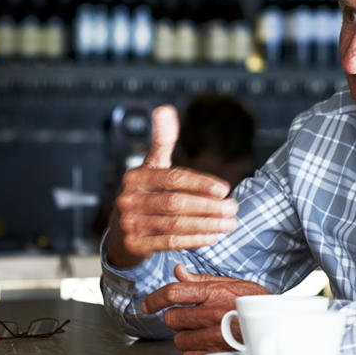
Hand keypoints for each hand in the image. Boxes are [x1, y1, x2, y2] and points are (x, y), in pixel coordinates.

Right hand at [107, 106, 239, 266]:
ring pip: (175, 224)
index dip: (200, 184)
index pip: (173, 178)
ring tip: (230, 224)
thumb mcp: (152, 166)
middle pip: (175, 203)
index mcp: (135, 176)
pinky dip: (194, 240)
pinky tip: (213, 238)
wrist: (121, 233)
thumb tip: (165, 109)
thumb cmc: (145, 194)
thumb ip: (161, 141)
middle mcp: (128, 199)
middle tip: (233, 208)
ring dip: (207, 225)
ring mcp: (129, 223)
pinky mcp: (134, 245)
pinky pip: (169, 242)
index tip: (225, 189)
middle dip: (208, 206)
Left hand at [142, 264, 268, 354]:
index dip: (154, 299)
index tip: (147, 305)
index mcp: (214, 292)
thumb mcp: (233, 283)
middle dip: (175, 320)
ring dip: (184, 338)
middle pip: (172, 319)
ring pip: (179, 341)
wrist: (281, 326)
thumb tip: (178, 270)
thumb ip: (202, 279)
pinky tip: (204, 346)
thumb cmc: (257, 303)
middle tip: (187, 319)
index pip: (173, 292)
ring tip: (200, 333)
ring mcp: (216, 337)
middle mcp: (213, 314)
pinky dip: (192, 354)